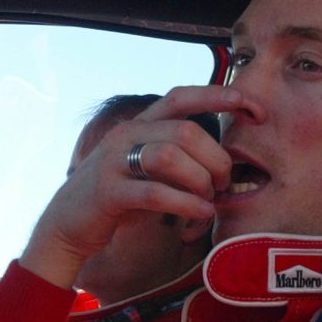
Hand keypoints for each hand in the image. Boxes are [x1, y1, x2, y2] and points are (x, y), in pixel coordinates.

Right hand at [21, 85, 257, 289]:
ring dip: (201, 180)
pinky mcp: (108, 192)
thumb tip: (226, 166)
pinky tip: (200, 214)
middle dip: (216, 158)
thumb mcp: (150, 170)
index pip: (181, 96)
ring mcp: (114, 161)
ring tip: (209, 199)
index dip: (219, 96)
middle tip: (224, 183)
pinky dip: (186, 204)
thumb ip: (181, 160)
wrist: (67, 225)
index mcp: (140, 124)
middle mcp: (126, 135)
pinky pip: (155, 193)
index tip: (254, 108)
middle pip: (185, 131)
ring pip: (170, 156)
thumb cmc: (120, 198)